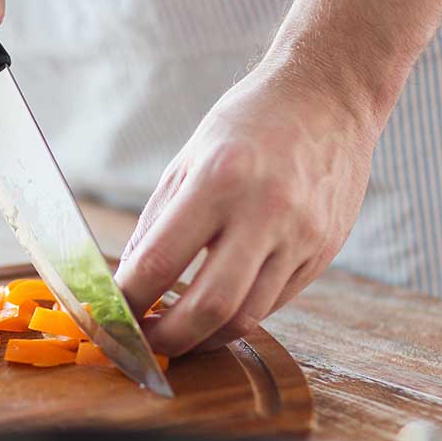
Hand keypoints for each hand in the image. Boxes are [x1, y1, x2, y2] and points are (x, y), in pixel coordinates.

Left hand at [115, 58, 379, 355]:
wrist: (330, 96)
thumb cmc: (250, 122)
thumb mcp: (190, 158)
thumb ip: (157, 222)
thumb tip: (128, 281)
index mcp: (219, 180)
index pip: (161, 261)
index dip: (129, 300)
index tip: (111, 315)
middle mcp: (265, 212)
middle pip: (209, 307)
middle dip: (168, 339)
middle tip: (144, 344)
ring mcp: (301, 236)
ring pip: (247, 317)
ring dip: (204, 338)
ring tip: (177, 335)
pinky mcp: (323, 252)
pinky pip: (274, 303)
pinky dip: (239, 316)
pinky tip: (217, 310)